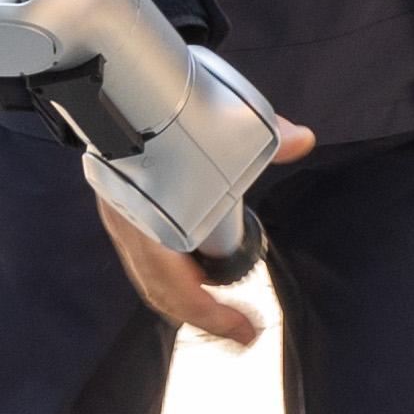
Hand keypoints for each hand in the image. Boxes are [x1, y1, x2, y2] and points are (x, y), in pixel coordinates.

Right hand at [97, 117, 320, 345]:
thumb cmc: (159, 103)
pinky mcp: (122, 215)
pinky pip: (146, 265)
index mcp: (142, 206)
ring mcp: (121, 221)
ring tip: (230, 317)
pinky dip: (174, 284)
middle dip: (203, 317)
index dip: (205, 310)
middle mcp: (126, 221)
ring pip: (149, 282)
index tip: (245, 328)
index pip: (170, 278)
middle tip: (245, 332)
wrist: (108, 81)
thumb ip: (259, 130)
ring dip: (188, 304)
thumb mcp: (211, 116)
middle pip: (159, 290)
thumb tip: (304, 140)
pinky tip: (202, 283)